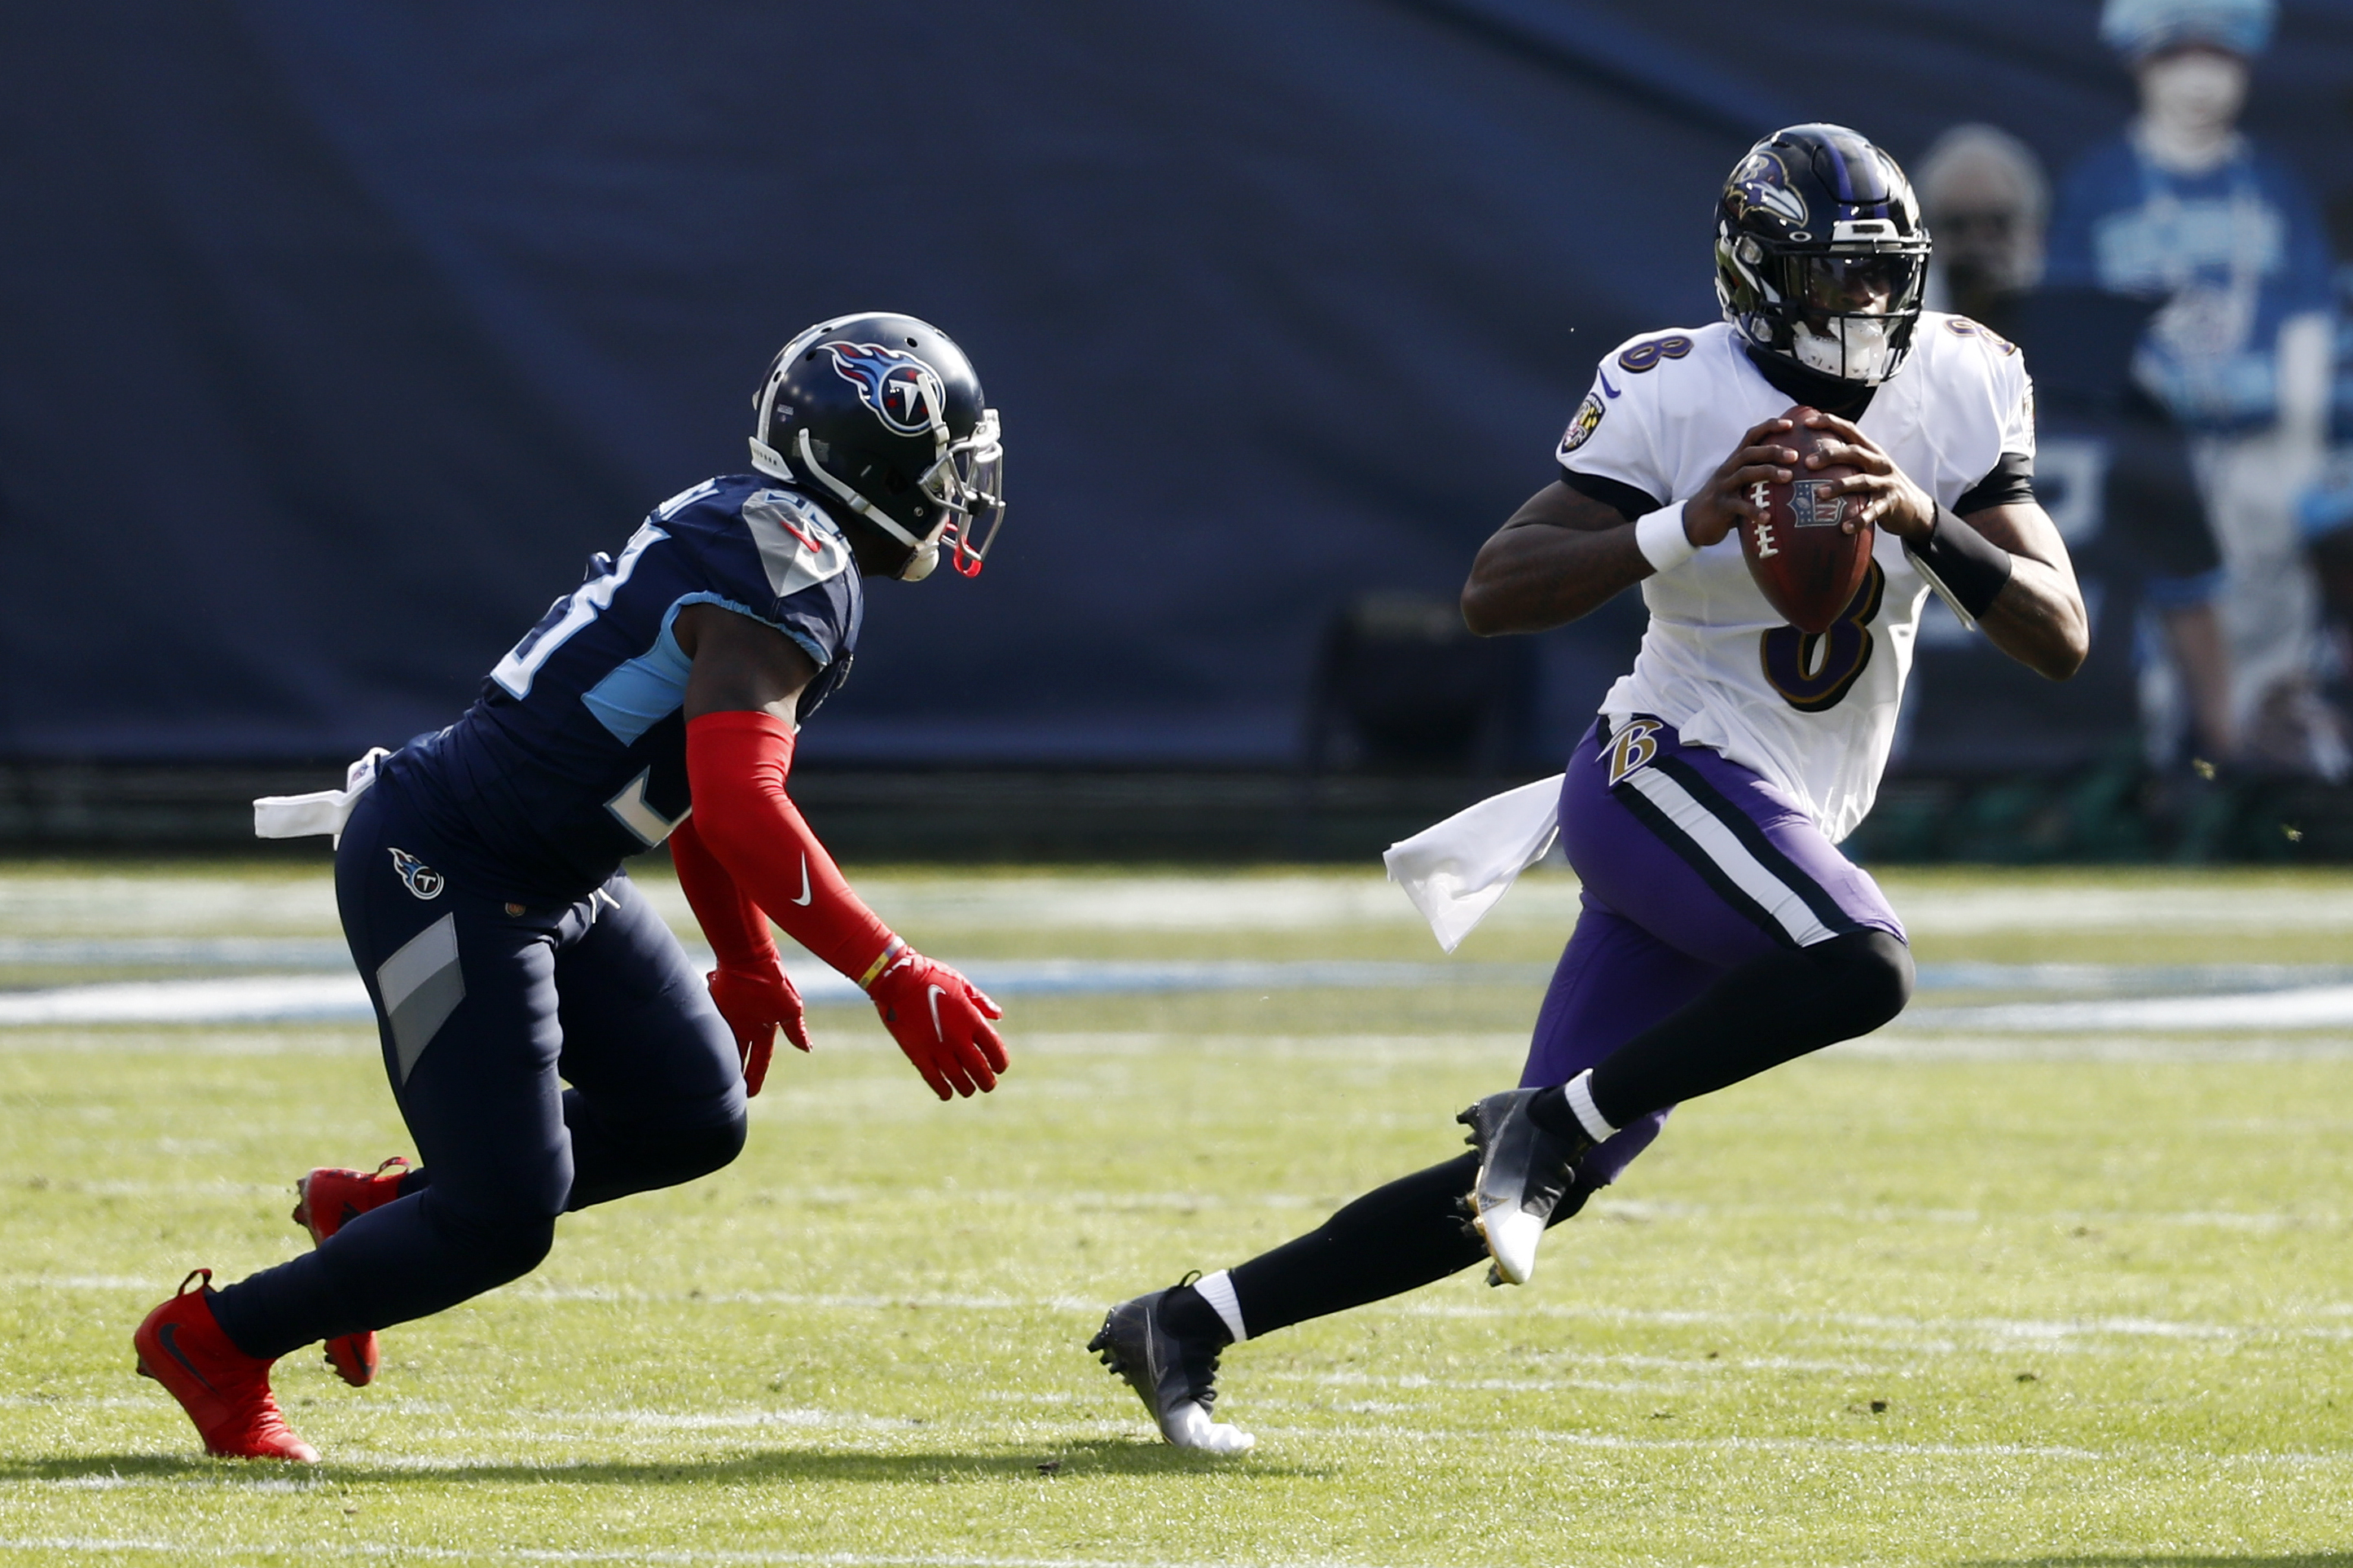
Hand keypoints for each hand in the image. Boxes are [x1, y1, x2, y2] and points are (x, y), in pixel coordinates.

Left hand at [707, 961, 810, 1096]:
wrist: (750, 960)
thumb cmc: (775, 983)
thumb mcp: (791, 1009)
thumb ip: (796, 1030)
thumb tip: (808, 1049)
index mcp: (764, 1030)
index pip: (759, 1060)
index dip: (755, 1077)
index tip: (750, 1095)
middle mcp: (745, 1027)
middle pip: (737, 1057)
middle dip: (733, 1075)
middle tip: (726, 1095)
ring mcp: (728, 1018)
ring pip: (721, 1047)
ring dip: (717, 1063)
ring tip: (707, 1083)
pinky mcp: (713, 1008)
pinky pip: (707, 1029)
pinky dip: (702, 1043)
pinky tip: (694, 1060)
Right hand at [868, 950, 1007, 1099]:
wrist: (897, 979)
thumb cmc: (932, 976)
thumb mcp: (962, 984)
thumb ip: (981, 1002)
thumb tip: (998, 1016)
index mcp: (972, 1019)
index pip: (995, 1049)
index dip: (1000, 1062)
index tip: (999, 1067)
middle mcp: (957, 1037)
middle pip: (979, 1069)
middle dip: (987, 1081)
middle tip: (988, 1085)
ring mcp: (937, 1047)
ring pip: (958, 1079)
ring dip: (967, 1088)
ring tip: (969, 1090)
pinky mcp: (917, 1053)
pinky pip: (933, 1079)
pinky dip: (943, 1090)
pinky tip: (947, 1093)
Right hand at [1683, 416, 1798, 546]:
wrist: (1693, 521)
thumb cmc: (1725, 501)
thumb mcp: (1739, 483)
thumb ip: (1758, 476)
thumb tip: (1794, 474)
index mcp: (1734, 461)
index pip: (1751, 436)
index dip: (1769, 427)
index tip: (1790, 424)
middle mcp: (1728, 470)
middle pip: (1750, 453)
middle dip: (1773, 451)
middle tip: (1795, 455)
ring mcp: (1723, 487)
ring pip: (1745, 474)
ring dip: (1768, 473)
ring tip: (1788, 478)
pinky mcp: (1720, 506)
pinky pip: (1738, 506)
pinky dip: (1754, 511)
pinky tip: (1767, 517)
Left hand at [1797, 410, 1936, 539]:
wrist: (1915, 508)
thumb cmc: (1880, 486)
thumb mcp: (1868, 468)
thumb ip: (1846, 462)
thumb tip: (1808, 458)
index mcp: (1871, 451)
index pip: (1851, 430)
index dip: (1830, 423)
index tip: (1807, 422)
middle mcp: (1879, 463)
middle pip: (1854, 453)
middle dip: (1830, 455)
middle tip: (1807, 463)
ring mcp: (1886, 482)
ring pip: (1861, 481)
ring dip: (1839, 486)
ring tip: (1818, 494)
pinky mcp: (1891, 503)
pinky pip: (1872, 511)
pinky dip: (1859, 519)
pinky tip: (1845, 528)